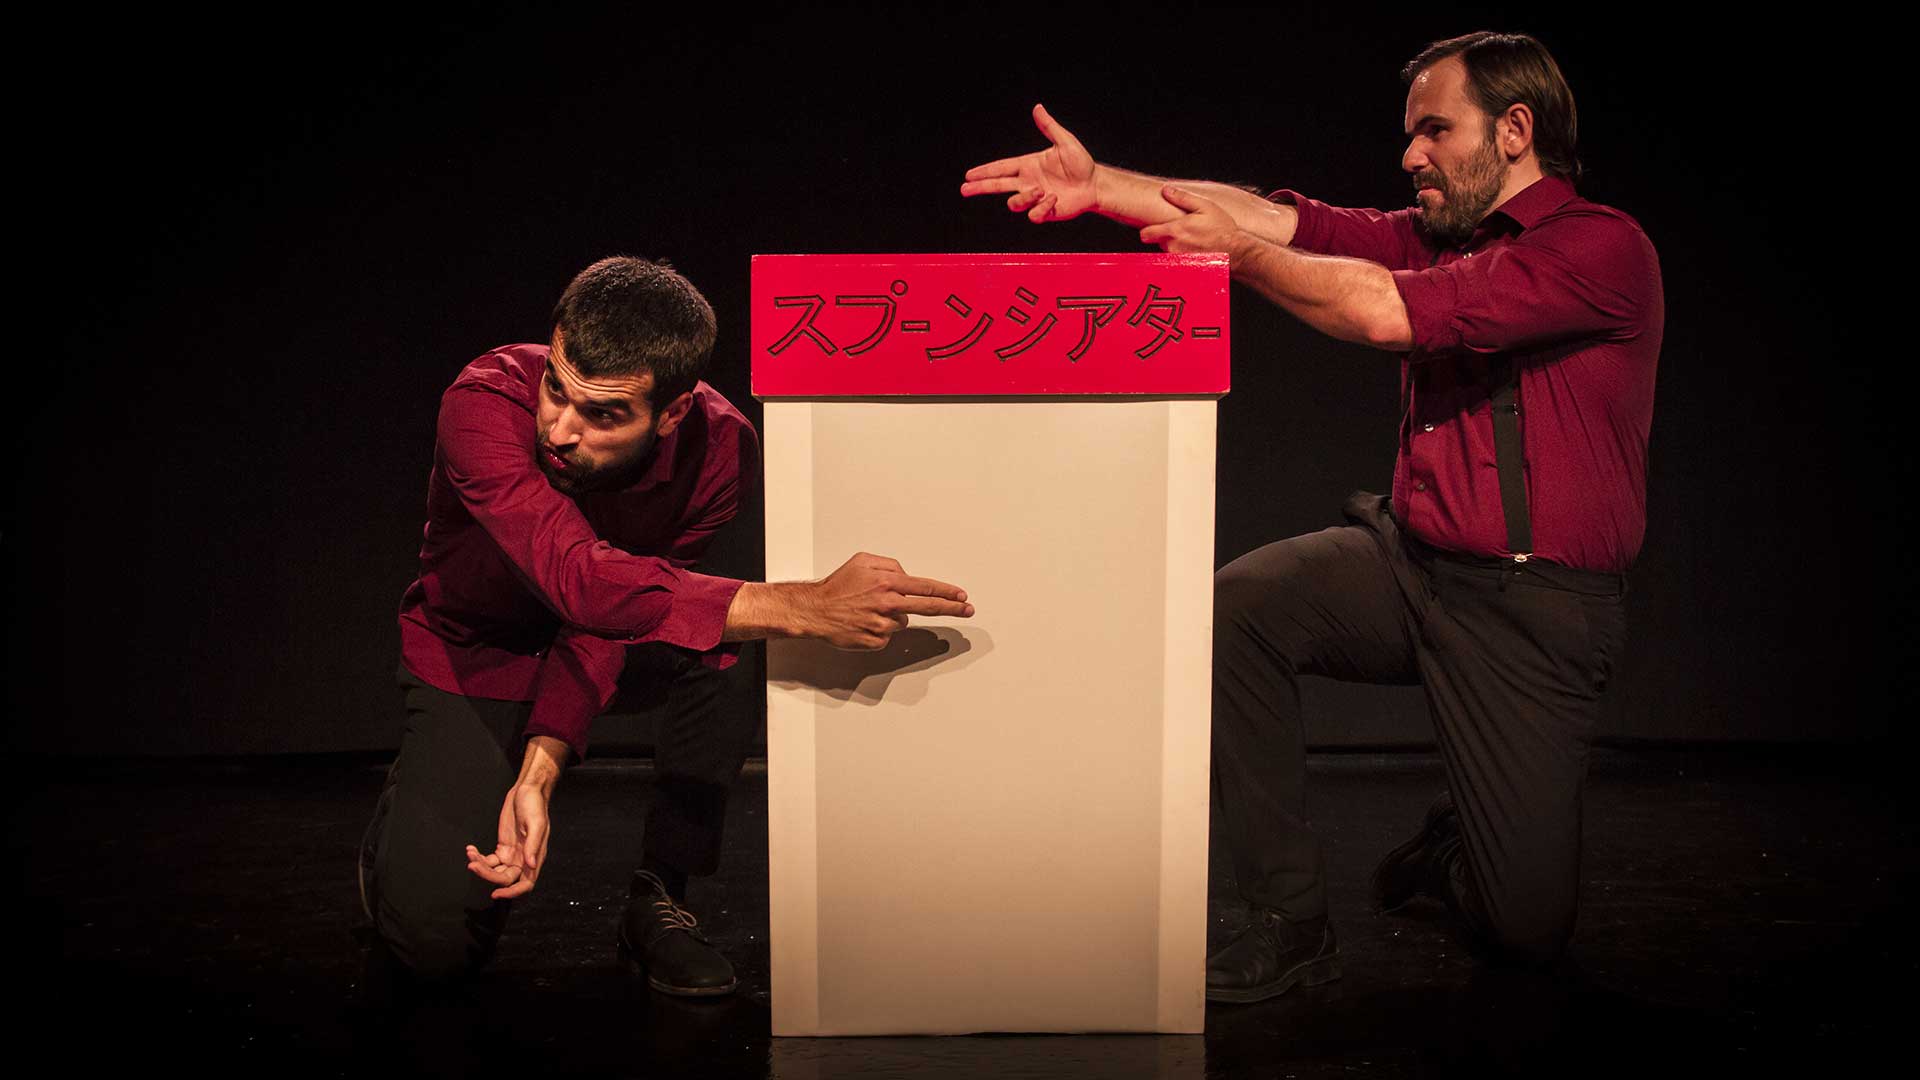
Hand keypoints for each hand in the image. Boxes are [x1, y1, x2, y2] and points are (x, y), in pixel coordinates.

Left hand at [466, 782, 550, 899]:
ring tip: (471, 853)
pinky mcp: (503, 848)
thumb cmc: (535, 805)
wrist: (527, 792)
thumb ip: (533, 845)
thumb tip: (531, 865)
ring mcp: (512, 855)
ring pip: (494, 871)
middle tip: (473, 865)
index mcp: (535, 857)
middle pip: (505, 879)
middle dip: (488, 875)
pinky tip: (471, 849)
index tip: (496, 893)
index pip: (526, 884)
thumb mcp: (536, 823)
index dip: (512, 893)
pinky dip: (478, 858)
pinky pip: (489, 861)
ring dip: (481, 866)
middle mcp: (523, 860)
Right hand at [805, 552, 974, 649]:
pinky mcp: (875, 641)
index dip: (947, 593)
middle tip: (968, 610)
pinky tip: (864, 622)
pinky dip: (880, 629)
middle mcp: (888, 603)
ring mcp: (882, 624)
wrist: (815, 610)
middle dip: (952, 609)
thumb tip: (907, 576)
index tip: (962, 596)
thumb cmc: (838, 585)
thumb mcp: (862, 561)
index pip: (926, 588)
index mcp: (887, 582)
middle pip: (928, 607)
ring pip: (902, 621)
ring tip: (869, 610)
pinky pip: (888, 635)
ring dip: (893, 616)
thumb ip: (890, 564)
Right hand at [960, 103, 1098, 222]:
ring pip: (1014, 203)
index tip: (969, 175)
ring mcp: (1035, 198)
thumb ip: (1049, 127)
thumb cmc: (1081, 163)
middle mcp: (1028, 182)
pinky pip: (1033, 215)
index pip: (1001, 168)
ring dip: (1025, 197)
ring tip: (1041, 190)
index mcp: (1028, 165)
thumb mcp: (1065, 142)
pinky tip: (1054, 199)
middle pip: (997, 186)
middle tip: (965, 189)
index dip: (985, 171)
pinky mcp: (1045, 212)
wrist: (1095, 185)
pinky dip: (1042, 207)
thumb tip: (1037, 108)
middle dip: (980, 187)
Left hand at [1138, 184, 1245, 255]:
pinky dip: (1183, 255)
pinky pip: (1177, 260)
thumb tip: (1166, 189)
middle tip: (1183, 231)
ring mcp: (1179, 259)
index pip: (1146, 234)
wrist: (1236, 251)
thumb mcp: (1205, 206)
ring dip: (1175, 245)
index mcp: (1175, 231)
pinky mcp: (1186, 268)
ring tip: (1192, 240)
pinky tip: (1196, 250)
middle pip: (1158, 241)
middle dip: (1166, 236)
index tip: (1151, 228)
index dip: (1147, 230)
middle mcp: (1173, 247)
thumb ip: (1183, 198)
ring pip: (1168, 251)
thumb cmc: (1222, 229)